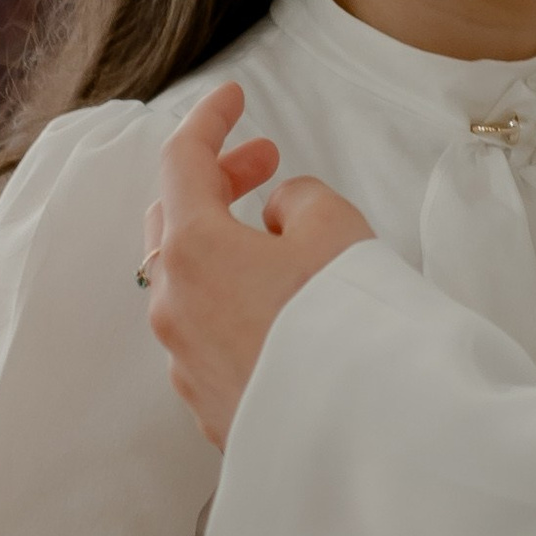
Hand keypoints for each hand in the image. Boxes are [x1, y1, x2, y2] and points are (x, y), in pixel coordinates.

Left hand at [146, 81, 373, 447]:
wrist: (362, 438)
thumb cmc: (348, 326)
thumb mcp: (336, 228)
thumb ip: (299, 200)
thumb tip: (278, 215)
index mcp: (193, 250)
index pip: (181, 161)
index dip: (209, 119)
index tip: (233, 98)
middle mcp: (173, 306)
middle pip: (173, 223)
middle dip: (216, 183)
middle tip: (265, 163)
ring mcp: (185, 361)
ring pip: (188, 283)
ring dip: (225, 247)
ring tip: (282, 238)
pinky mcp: (209, 404)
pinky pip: (208, 333)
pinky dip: (234, 301)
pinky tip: (282, 305)